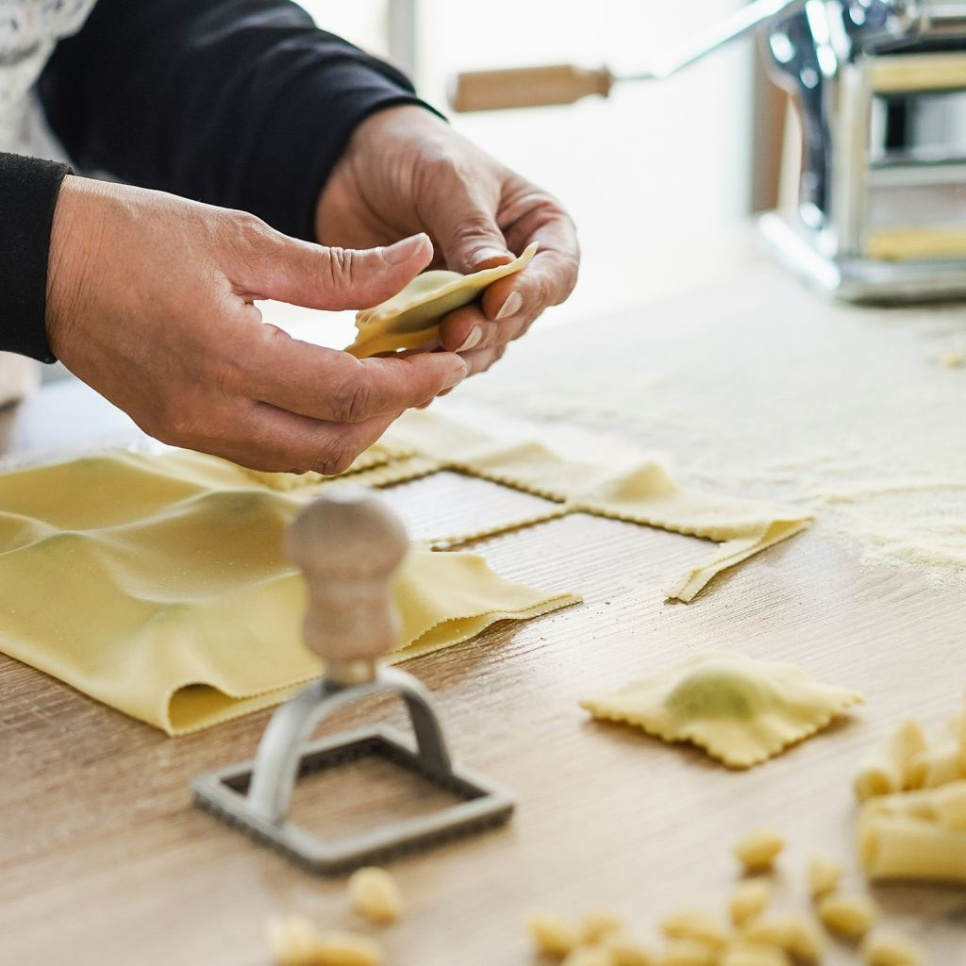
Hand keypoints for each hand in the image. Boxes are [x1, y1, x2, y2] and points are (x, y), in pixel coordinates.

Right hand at [46, 177, 465, 471]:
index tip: (448, 365)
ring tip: (383, 382)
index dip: (410, 384)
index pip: (348, 394)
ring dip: (354, 429)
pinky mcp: (182, 433)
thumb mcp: (242, 239)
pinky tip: (329, 392)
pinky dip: (312, 431)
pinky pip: (267, 452)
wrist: (44, 265)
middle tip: (424, 374)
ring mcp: (194, 431)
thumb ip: (337, 269)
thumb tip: (416, 262)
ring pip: (303, 459)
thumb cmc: (135, 237)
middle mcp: (212, 411)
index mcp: (230, 356)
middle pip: (333, 446)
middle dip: (392, 416)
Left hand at [316, 105, 578, 374]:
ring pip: (486, 344)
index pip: (557, 273)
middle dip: (488, 328)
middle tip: (453, 332)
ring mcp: (479, 301)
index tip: (498, 301)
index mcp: (539, 228)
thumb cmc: (415, 155)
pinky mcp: (439, 321)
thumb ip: (471, 229)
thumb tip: (500, 273)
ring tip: (428, 358)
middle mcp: (517, 272)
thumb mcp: (447, 179)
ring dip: (460, 354)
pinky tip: (408, 370)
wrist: (352, 164)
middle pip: (520, 318)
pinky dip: (429, 363)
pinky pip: (445, 354)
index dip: (533, 293)